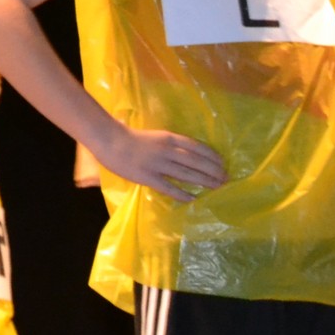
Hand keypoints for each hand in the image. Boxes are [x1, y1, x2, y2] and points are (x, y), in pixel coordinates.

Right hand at [96, 125, 224, 201]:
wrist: (108, 140)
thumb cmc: (128, 135)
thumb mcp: (154, 135)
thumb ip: (168, 143)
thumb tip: (185, 151)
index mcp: (169, 138)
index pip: (197, 147)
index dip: (212, 156)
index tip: (223, 163)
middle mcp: (167, 150)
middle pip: (196, 162)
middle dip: (213, 171)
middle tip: (226, 179)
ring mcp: (158, 165)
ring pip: (187, 174)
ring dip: (204, 181)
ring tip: (217, 188)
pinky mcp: (148, 177)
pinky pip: (169, 187)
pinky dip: (183, 194)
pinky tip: (194, 199)